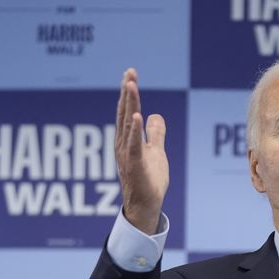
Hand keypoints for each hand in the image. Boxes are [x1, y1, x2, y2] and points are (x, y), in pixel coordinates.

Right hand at [115, 68, 168, 234]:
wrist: (146, 206)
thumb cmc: (149, 181)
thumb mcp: (156, 152)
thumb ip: (155, 134)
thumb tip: (156, 115)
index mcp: (127, 139)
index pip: (127, 111)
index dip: (129, 92)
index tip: (131, 73)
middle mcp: (123, 144)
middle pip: (124, 112)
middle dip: (127, 92)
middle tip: (130, 72)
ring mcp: (126, 154)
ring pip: (127, 124)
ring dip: (129, 104)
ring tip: (131, 85)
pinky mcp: (134, 166)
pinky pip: (133, 145)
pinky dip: (134, 130)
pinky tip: (136, 115)